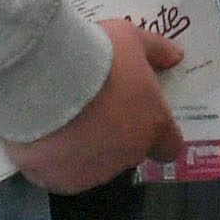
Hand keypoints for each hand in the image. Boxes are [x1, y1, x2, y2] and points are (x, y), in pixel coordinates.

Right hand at [7, 19, 183, 193]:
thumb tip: (175, 56)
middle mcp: (128, 155)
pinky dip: (53, 161)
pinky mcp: (59, 180)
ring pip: (93, 165)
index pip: (169, 147)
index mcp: (153, 125)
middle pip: (127, 152)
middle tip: (94, 108)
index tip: (141, 120)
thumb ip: (157, 50)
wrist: (43, 77)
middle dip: (115, 135)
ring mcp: (93, 171)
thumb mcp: (132, 38)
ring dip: (85, 149)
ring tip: (63, 120)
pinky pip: (60, 174)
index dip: (158, 136)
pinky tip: (43, 137)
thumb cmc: (96, 56)